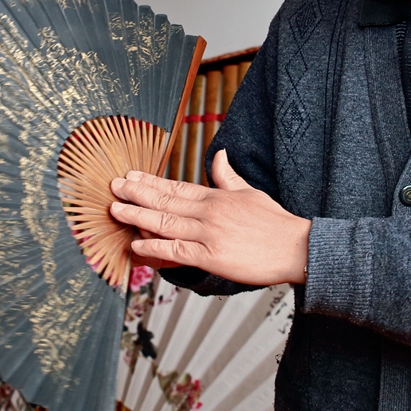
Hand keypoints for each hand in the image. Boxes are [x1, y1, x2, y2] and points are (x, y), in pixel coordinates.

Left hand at [109, 149, 310, 285]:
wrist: (296, 248)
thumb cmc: (275, 223)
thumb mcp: (250, 192)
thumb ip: (228, 176)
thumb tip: (218, 154)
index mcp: (217, 196)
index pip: (177, 186)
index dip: (151, 181)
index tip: (132, 176)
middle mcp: (209, 212)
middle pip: (165, 200)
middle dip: (136, 193)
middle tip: (114, 187)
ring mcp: (209, 234)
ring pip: (165, 222)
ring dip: (137, 216)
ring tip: (116, 210)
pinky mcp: (212, 256)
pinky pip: (177, 250)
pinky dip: (154, 248)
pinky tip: (137, 245)